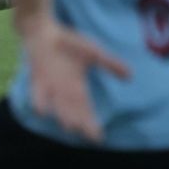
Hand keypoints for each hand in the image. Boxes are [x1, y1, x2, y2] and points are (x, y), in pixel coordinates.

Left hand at [15, 13, 130, 142]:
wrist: (43, 30)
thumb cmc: (68, 43)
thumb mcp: (93, 53)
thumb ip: (110, 64)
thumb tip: (131, 76)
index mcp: (77, 89)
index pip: (87, 111)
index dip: (91, 125)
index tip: (99, 139)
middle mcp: (64, 92)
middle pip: (74, 113)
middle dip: (80, 124)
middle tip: (86, 135)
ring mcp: (50, 86)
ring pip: (58, 106)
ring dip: (63, 115)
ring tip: (70, 126)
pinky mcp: (37, 77)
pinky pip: (37, 93)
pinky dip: (39, 101)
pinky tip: (42, 111)